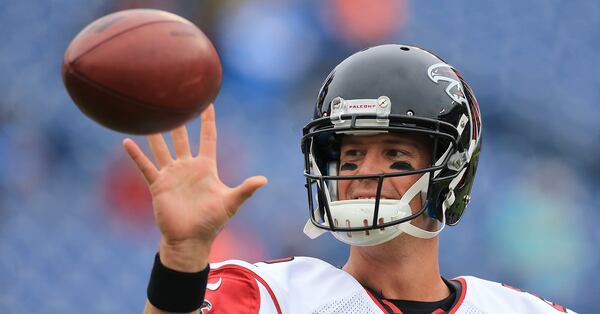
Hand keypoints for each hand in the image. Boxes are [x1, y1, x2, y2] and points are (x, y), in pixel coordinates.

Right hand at [122, 105, 266, 271]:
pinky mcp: (158, 185)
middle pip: (182, 138)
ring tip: (148, 113)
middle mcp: (187, 167)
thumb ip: (245, 189)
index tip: (207, 102)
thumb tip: (264, 180)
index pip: (207, 138)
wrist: (190, 241)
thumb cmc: (211, 222)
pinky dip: (136, 155)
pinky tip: (126, 141)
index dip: (207, 121)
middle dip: (179, 120)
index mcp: (206, 167)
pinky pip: (145, 167)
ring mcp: (172, 175)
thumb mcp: (230, 203)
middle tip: (174, 99)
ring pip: (162, 148)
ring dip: (155, 133)